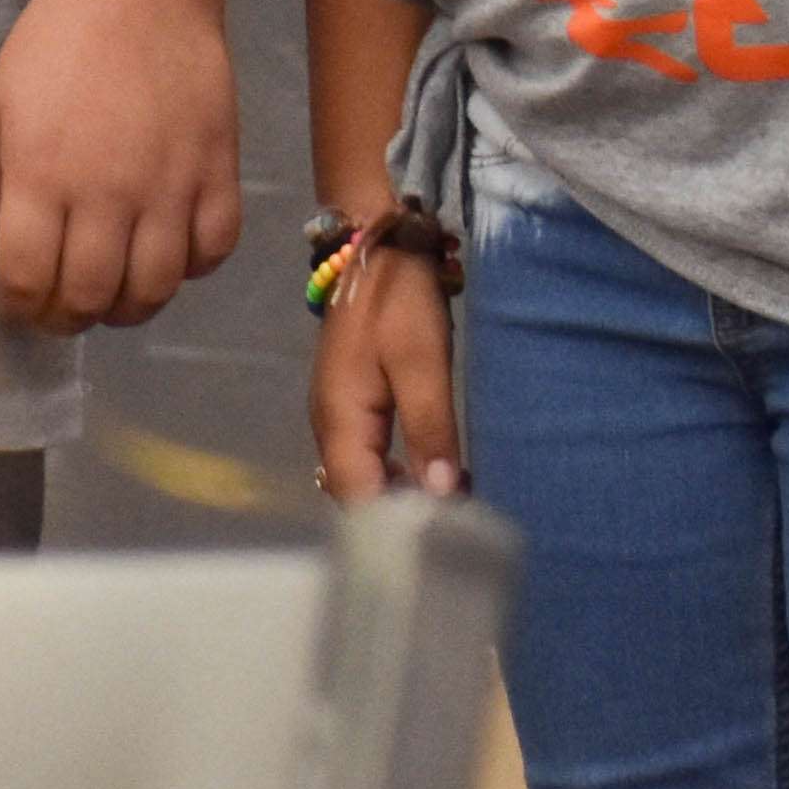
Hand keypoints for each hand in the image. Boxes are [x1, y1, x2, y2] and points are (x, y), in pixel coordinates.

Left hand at [0, 0, 240, 332]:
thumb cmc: (57, 40)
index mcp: (41, 176)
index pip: (27, 283)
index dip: (17, 308)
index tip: (16, 300)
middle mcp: (107, 191)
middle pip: (90, 298)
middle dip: (67, 318)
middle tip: (62, 305)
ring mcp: (169, 182)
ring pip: (155, 288)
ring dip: (129, 306)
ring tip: (114, 290)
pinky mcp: (217, 167)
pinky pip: (215, 249)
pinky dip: (193, 267)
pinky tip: (170, 250)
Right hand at [307, 249, 465, 500]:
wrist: (379, 248)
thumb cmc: (399, 302)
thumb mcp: (422, 362)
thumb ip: (430, 427)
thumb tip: (441, 493)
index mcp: (340, 424)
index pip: (359, 499)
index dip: (395, 525)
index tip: (440, 541)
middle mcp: (330, 428)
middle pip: (358, 493)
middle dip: (401, 514)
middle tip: (458, 524)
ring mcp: (338, 416)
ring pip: (364, 475)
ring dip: (402, 493)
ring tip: (454, 503)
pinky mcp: (352, 403)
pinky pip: (369, 453)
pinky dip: (397, 470)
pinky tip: (433, 471)